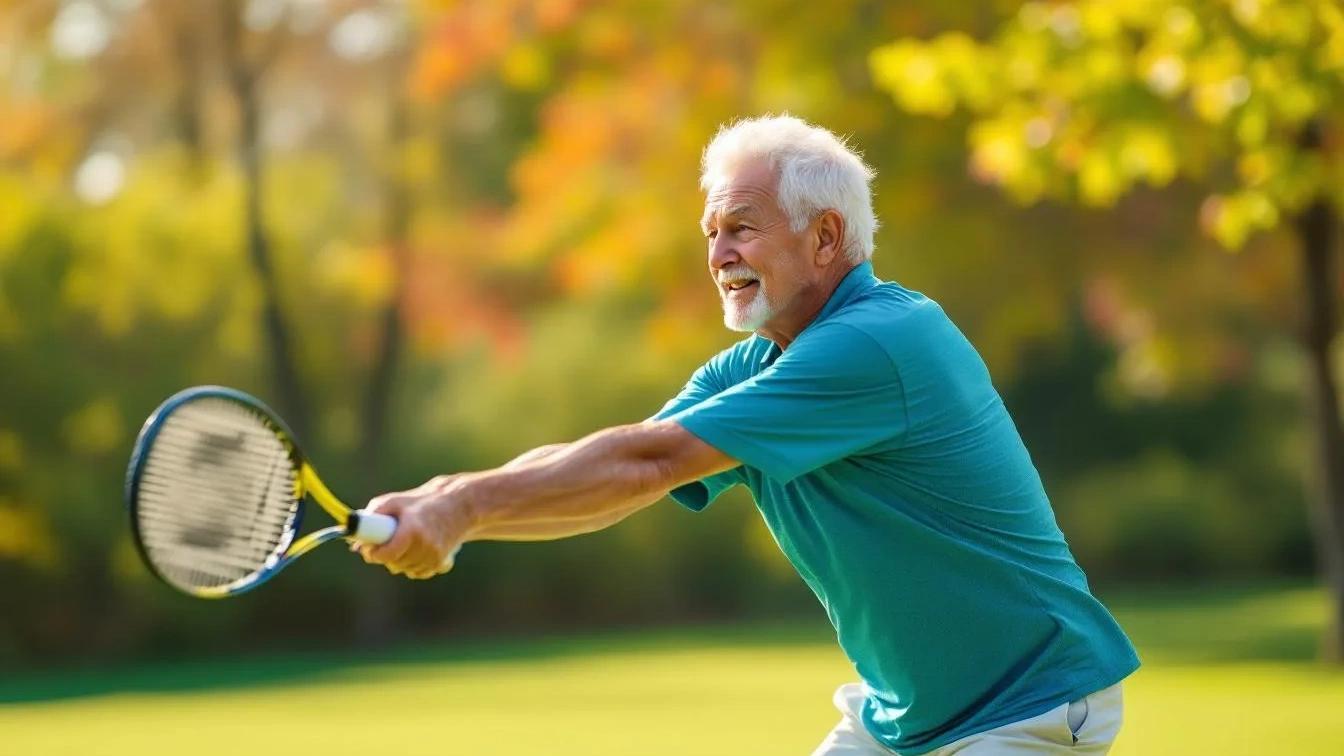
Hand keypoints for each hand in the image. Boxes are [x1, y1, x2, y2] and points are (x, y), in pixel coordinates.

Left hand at [355, 475, 471, 579]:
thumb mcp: (395, 502)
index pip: (386, 554)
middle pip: (393, 564)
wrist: (459, 506)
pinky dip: (413, 565)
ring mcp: (435, 555)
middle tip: (386, 541)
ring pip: (405, 570)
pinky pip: (418, 573)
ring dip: (399, 561)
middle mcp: (425, 544)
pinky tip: (418, 550)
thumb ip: (373, 516)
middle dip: (385, 555)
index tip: (368, 548)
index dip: (373, 553)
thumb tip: (355, 541)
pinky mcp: (442, 563)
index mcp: (412, 528)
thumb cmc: (422, 502)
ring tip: (405, 541)